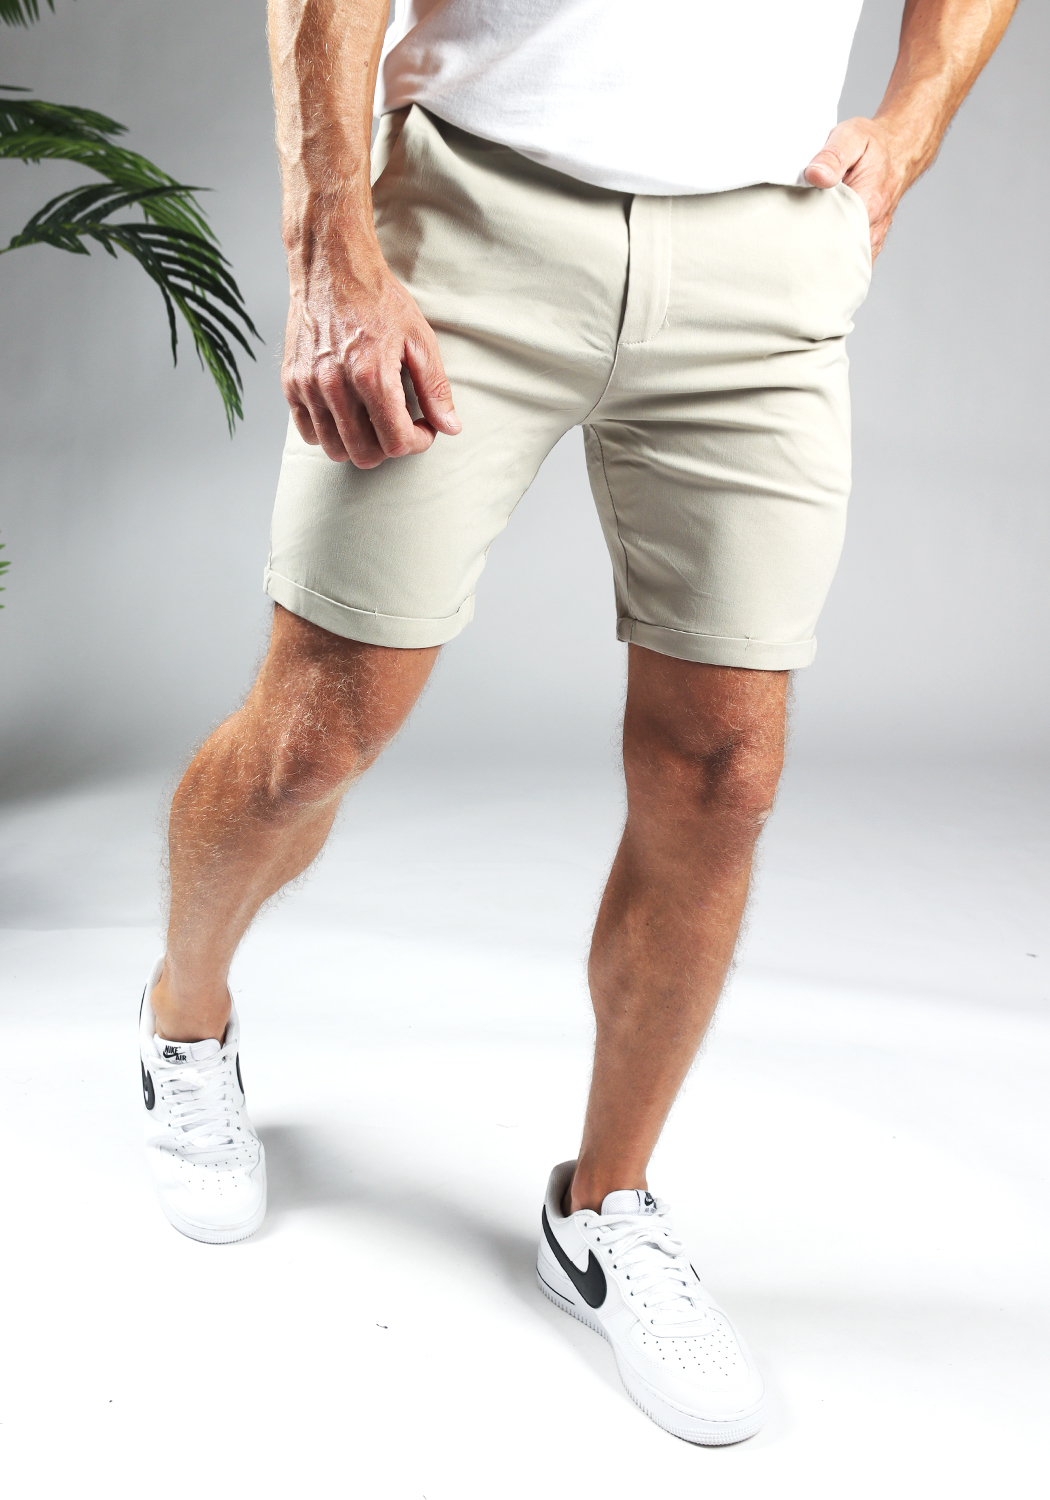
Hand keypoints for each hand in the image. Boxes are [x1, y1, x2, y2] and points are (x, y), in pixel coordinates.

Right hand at [281, 232, 460, 467]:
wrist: (331, 266)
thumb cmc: (377, 298)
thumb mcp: (419, 339)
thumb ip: (435, 388)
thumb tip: (450, 427)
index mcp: (371, 376)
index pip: (396, 443)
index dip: (417, 443)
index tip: (423, 428)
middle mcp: (335, 386)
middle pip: (365, 455)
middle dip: (389, 447)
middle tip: (399, 424)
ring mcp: (308, 386)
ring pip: (335, 450)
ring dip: (360, 444)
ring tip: (373, 419)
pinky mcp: (291, 383)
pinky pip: (309, 433)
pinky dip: (330, 433)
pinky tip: (347, 412)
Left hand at [804, 117, 908, 261]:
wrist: (900, 149)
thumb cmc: (874, 144)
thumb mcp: (853, 137)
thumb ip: (833, 156)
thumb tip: (815, 175)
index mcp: (868, 205)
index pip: (831, 237)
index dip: (808, 238)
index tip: (790, 233)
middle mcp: (872, 229)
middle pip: (834, 255)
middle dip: (810, 254)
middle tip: (787, 245)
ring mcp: (870, 239)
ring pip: (841, 263)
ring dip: (820, 259)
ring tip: (798, 251)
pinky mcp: (867, 244)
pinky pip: (848, 263)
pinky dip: (830, 261)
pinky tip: (814, 254)